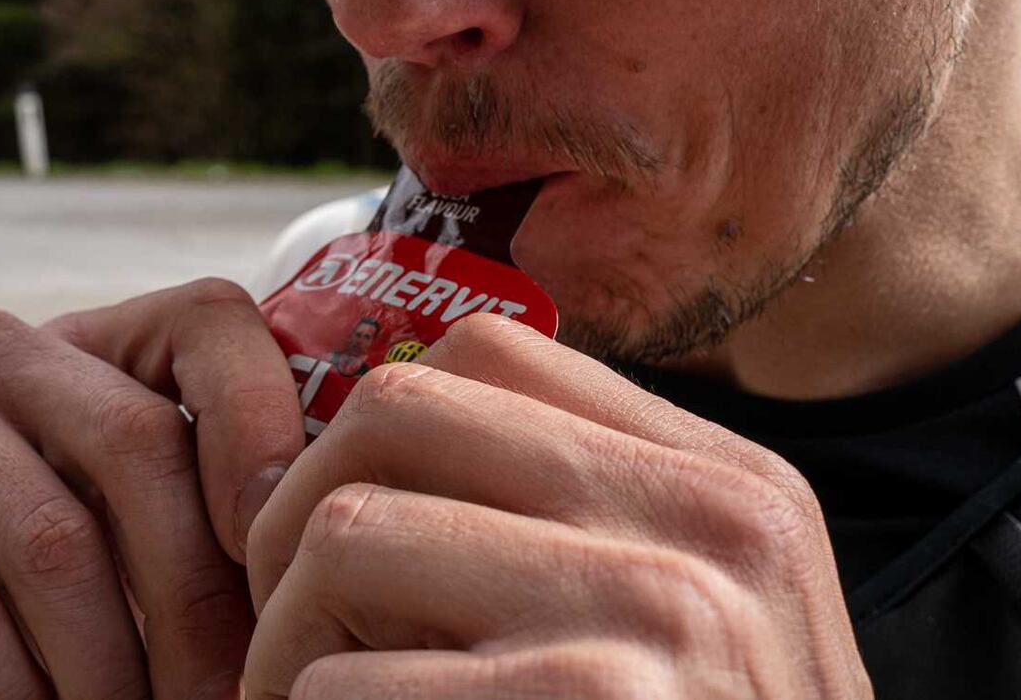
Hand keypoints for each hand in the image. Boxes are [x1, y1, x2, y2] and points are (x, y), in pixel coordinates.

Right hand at [0, 278, 306, 699]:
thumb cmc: (43, 611)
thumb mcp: (138, 549)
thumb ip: (213, 529)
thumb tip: (313, 583)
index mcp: (101, 343)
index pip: (207, 320)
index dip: (262, 421)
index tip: (288, 557)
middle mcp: (5, 346)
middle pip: (137, 444)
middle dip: (198, 601)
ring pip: (53, 539)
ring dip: (110, 673)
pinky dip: (12, 697)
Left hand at [242, 313, 870, 698]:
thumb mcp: (700, 627)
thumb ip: (581, 523)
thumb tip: (376, 427)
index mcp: (736, 490)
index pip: (493, 353)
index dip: (375, 427)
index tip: (342, 517)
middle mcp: (710, 530)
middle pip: (398, 415)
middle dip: (298, 511)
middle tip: (290, 621)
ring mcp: (658, 617)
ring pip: (345, 536)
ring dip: (284, 642)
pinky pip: (341, 688)